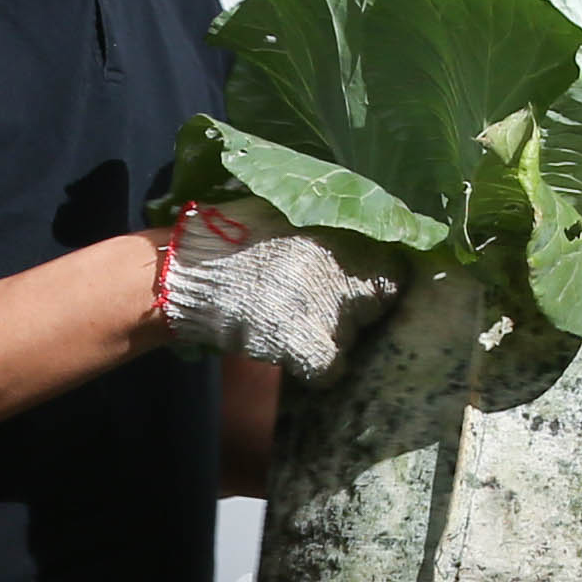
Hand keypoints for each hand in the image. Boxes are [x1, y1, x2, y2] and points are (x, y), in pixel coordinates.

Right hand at [151, 205, 392, 380]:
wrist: (188, 270)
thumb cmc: (234, 235)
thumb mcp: (287, 212)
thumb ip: (329, 224)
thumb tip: (366, 231)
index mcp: (344, 233)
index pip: (394, 268)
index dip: (375, 280)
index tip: (357, 284)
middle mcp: (343, 269)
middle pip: (376, 305)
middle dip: (355, 308)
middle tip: (322, 304)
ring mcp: (327, 309)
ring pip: (353, 338)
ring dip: (332, 337)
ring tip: (296, 323)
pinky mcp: (304, 342)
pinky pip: (329, 369)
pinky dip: (316, 368)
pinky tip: (294, 352)